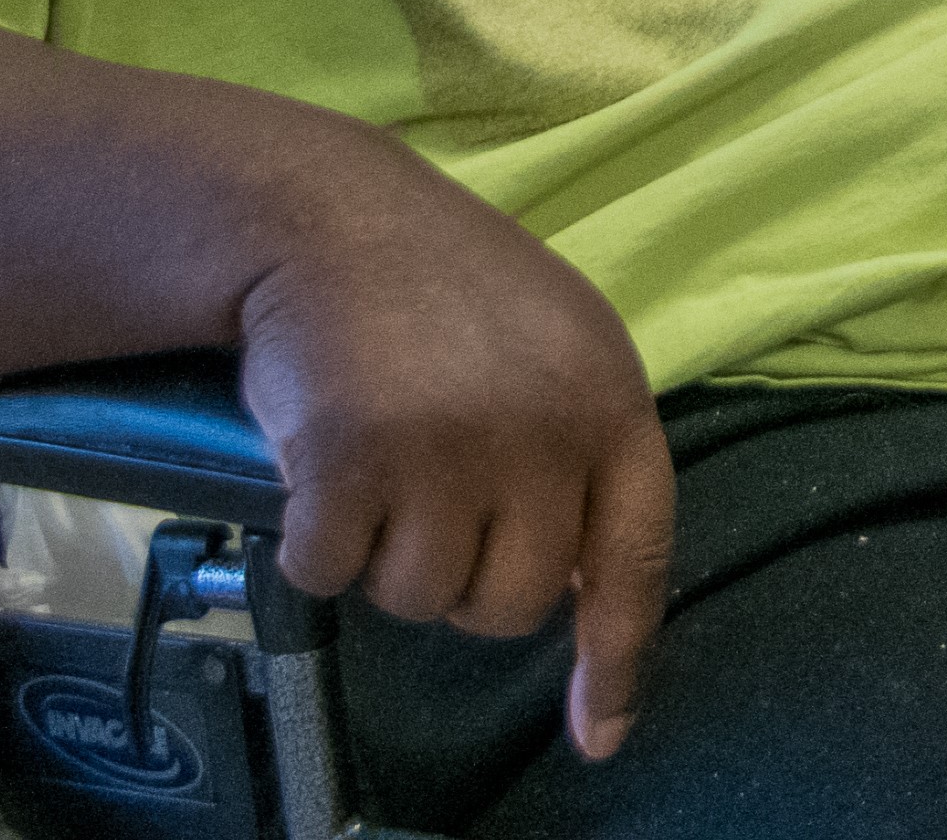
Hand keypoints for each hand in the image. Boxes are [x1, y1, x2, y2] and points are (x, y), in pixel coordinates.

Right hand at [238, 152, 674, 762]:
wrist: (324, 213)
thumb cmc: (437, 287)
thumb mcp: (551, 347)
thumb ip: (580, 455)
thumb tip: (590, 601)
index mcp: (608, 395)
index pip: (635, 557)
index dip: (617, 657)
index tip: (597, 732)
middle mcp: (543, 428)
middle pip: (512, 605)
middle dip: (462, 575)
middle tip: (427, 488)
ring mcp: (450, 445)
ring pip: (419, 601)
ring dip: (384, 553)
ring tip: (379, 452)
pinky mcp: (354, 460)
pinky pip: (330, 576)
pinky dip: (312, 538)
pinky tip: (319, 456)